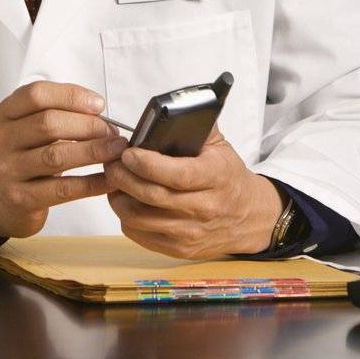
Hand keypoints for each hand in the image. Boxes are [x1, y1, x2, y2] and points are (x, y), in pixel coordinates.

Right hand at [0, 81, 128, 239]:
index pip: (36, 95)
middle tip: (112, 132)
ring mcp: (8, 170)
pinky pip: (62, 189)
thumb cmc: (27, 154)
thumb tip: (99, 110)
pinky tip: (109, 179)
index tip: (99, 104)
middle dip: (88, 125)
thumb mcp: (31, 127)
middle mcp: (1, 139)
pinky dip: (90, 183)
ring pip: (55, 156)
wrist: (0, 198)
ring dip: (93, 151)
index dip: (72, 96)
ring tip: (116, 150)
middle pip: (48, 123)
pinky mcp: (20, 198)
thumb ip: (59, 113)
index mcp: (5, 114)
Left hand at [103, 125, 283, 258]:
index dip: (148, 164)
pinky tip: (126, 202)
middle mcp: (205, 208)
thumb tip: (172, 109)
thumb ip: (198, 126)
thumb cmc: (228, 177)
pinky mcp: (179, 249)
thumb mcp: (221, 147)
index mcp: (216, 177)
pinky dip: (126, 218)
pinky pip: (141, 235)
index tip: (128, 153)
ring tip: (115, 182)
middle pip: (154, 196)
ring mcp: (191, 232)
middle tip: (112, 164)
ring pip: (141, 218)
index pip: (178, 174)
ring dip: (119, 198)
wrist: (247, 217)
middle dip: (124, 178)